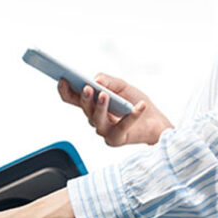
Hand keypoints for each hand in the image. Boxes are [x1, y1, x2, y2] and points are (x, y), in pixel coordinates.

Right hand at [57, 74, 172, 145]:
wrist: (155, 120)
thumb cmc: (135, 102)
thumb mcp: (122, 86)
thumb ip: (109, 81)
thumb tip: (96, 80)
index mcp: (92, 105)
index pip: (73, 98)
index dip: (65, 90)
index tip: (62, 78)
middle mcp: (94, 119)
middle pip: (85, 108)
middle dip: (85, 98)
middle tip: (87, 87)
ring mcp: (104, 131)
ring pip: (97, 119)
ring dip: (100, 107)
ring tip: (104, 95)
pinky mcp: (117, 139)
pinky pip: (123, 126)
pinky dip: (132, 115)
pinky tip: (139, 106)